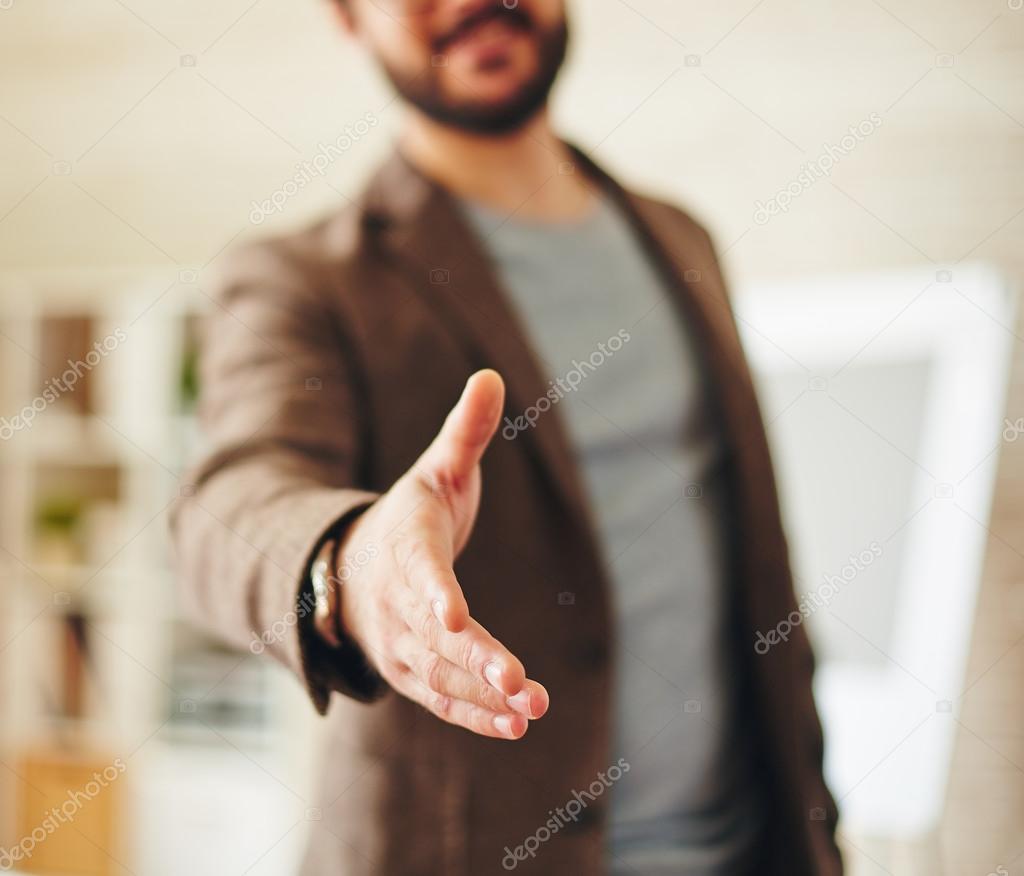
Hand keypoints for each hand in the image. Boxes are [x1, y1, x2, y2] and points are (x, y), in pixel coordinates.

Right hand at [332, 370, 547, 739]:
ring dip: (484, 695)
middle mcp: (398, 603)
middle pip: (435, 637)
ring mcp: (402, 643)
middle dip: (477, 661)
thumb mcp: (435, 469)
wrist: (355, 570)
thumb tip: (490, 374)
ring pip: (441, 675)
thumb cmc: (409, 516)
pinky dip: (475, 714)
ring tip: (531, 708)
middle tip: (519, 683)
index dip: (437, 593)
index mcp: (406, 546)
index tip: (455, 616)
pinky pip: (442, 699)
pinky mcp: (414, 672)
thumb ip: (464, 431)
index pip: (420, 571)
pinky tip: (515, 726)